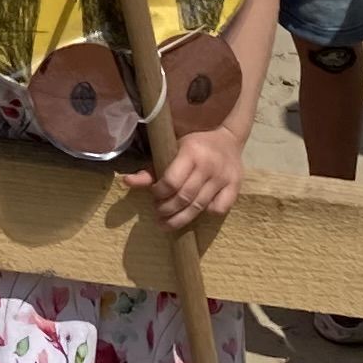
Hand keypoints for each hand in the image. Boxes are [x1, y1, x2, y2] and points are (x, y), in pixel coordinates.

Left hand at [124, 121, 242, 230]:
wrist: (229, 140)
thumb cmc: (194, 146)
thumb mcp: (172, 151)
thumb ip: (151, 169)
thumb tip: (127, 182)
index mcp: (191, 153)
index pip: (171, 182)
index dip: (159, 194)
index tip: (154, 195)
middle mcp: (208, 166)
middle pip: (184, 198)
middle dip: (166, 210)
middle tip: (158, 212)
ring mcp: (223, 178)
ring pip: (199, 207)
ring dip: (180, 218)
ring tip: (167, 222)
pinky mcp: (235, 188)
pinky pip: (218, 209)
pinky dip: (205, 214)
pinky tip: (195, 212)